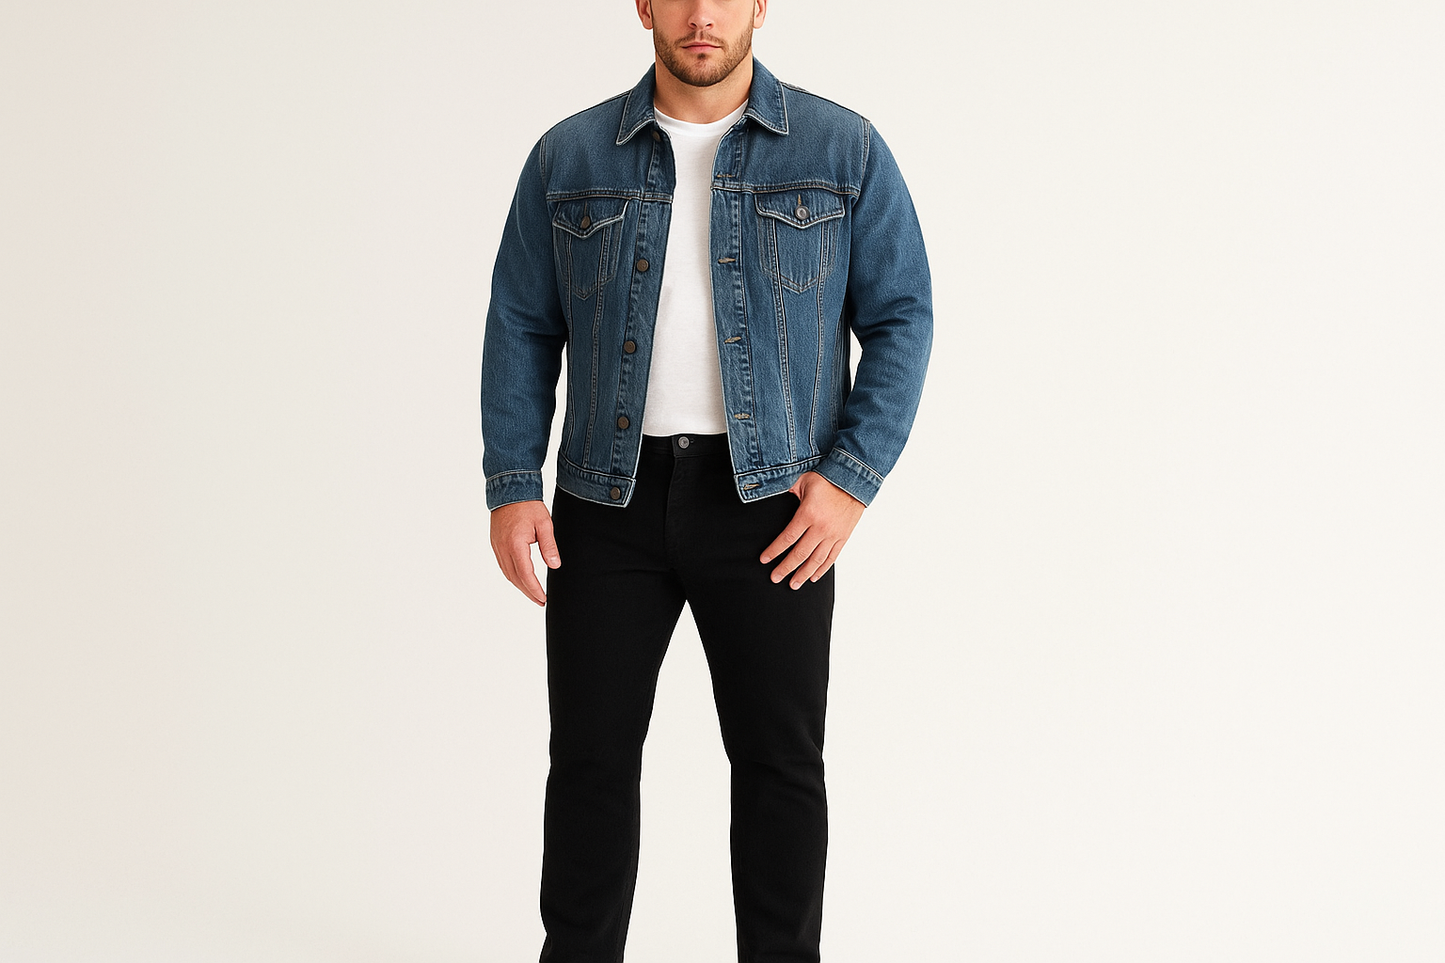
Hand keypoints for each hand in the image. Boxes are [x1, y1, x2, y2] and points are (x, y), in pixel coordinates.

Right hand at [490, 500, 559, 605]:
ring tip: (532, 593)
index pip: (525, 574)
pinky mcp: (495, 543)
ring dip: (520, 585)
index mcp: (515, 544)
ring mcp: (497, 546)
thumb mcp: (544, 524)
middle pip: (515, 578)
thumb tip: (555, 566)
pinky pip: (503, 565)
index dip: (534, 589)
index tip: (543, 598)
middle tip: (540, 601)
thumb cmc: (528, 505)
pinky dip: (513, 575)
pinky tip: (521, 578)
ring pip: (507, 573)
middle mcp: (503, 548)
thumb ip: (549, 546)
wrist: (509, 490)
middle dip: (528, 592)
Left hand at [760, 472, 865, 588]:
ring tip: (793, 584)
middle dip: (786, 568)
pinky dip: (822, 569)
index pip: (787, 538)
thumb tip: (770, 494)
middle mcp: (821, 527)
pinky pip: (832, 557)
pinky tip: (813, 576)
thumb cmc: (828, 478)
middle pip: (800, 554)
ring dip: (803, 574)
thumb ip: (788, 491)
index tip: (764, 560)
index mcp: (808, 514)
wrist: (855, 479)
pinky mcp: (843, 537)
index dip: (774, 551)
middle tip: (775, 578)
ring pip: (816, 560)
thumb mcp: (803, 481)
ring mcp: (833, 534)